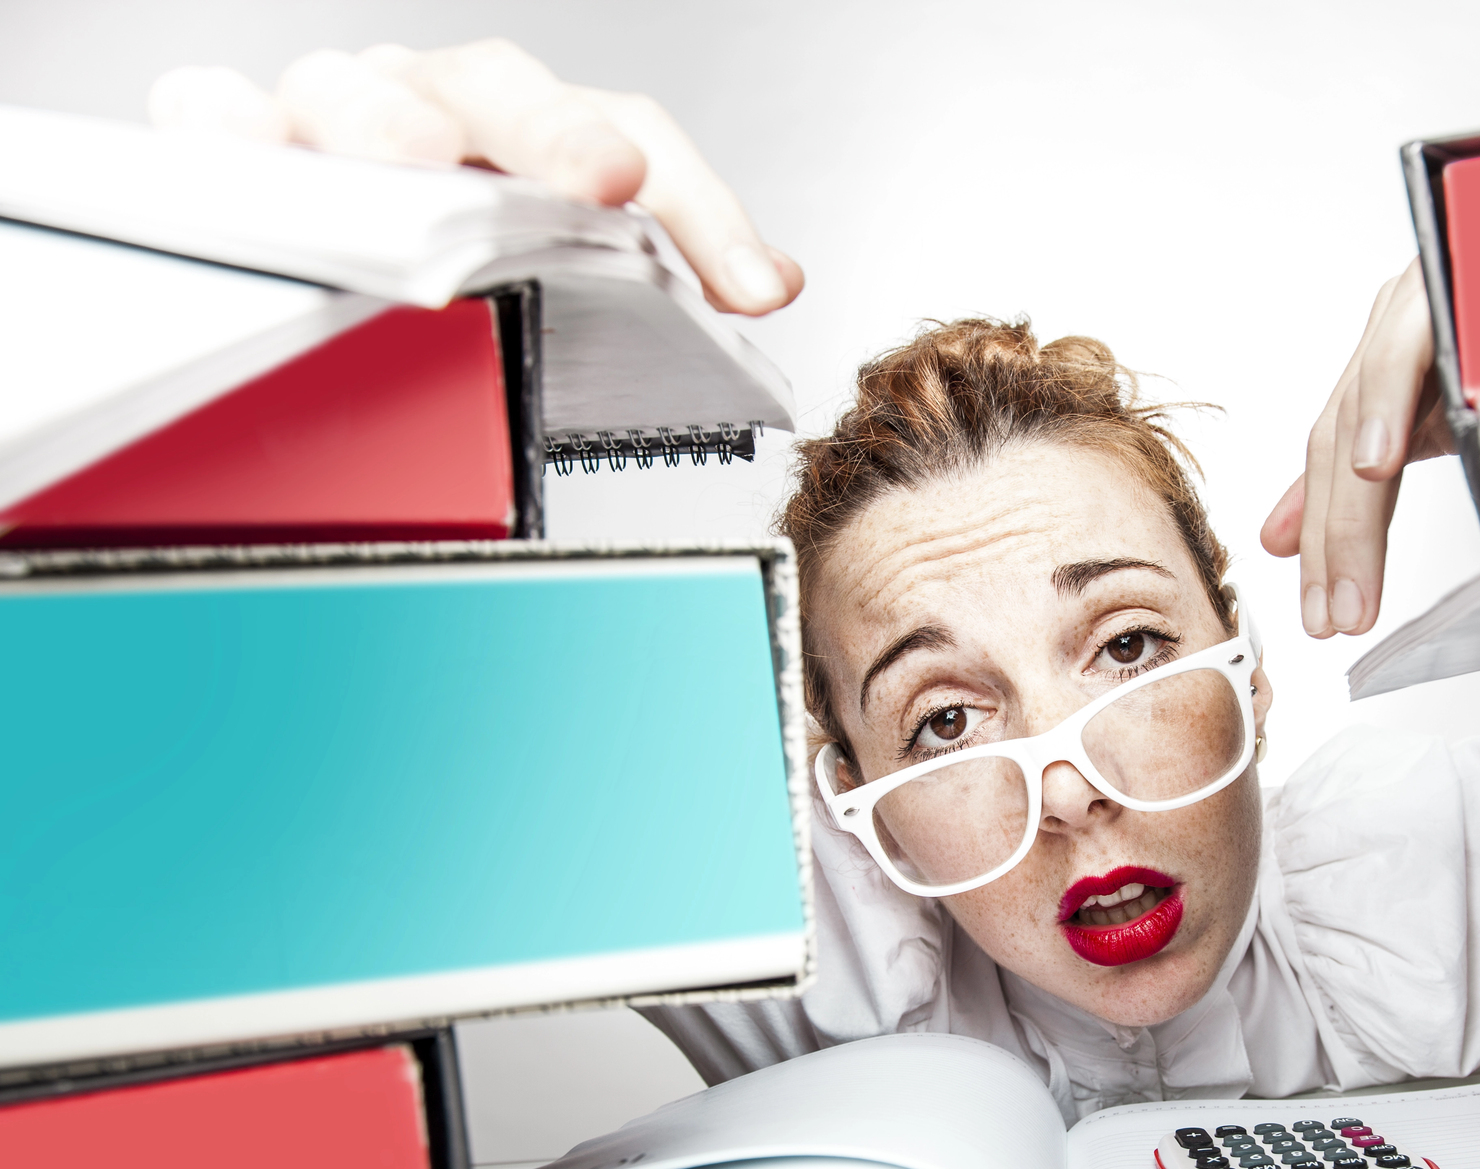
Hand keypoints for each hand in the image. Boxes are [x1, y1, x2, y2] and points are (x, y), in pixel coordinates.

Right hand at [148, 40, 803, 316]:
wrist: (330, 243)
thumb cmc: (459, 244)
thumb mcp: (574, 260)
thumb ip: (674, 260)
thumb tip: (775, 282)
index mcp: (532, 130)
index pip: (632, 135)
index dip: (697, 204)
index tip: (751, 283)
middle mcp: (439, 104)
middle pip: (500, 87)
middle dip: (557, 131)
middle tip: (607, 179)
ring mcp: (336, 117)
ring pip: (358, 88)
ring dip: (394, 122)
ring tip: (423, 167)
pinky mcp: (238, 144)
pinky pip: (217, 115)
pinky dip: (227, 124)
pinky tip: (247, 149)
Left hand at [1260, 258, 1454, 637]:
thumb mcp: (1455, 403)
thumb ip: (1378, 461)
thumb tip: (1294, 531)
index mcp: (1391, 360)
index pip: (1334, 460)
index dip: (1321, 536)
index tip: (1320, 607)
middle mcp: (1395, 326)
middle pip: (1339, 446)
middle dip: (1334, 543)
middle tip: (1334, 614)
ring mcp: (1422, 300)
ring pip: (1363, 412)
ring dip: (1354, 508)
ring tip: (1347, 578)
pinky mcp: (1456, 282)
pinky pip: (1413, 348)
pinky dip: (1390, 407)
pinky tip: (1377, 460)